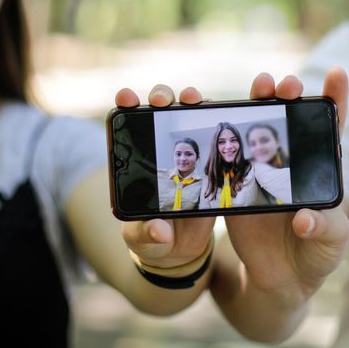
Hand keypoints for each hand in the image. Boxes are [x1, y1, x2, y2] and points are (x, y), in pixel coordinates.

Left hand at [116, 84, 214, 269]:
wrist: (179, 250)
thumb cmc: (151, 241)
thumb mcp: (142, 240)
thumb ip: (147, 234)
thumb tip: (161, 230)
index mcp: (136, 165)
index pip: (128, 128)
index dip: (126, 107)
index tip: (126, 97)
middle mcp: (159, 152)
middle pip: (159, 114)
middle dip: (161, 98)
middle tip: (162, 100)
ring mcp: (186, 155)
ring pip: (187, 118)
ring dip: (190, 102)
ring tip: (193, 98)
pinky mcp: (209, 164)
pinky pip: (213, 138)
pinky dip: (216, 121)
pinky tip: (222, 113)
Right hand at [224, 69, 348, 300]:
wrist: (280, 282)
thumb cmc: (316, 257)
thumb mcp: (331, 243)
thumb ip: (324, 229)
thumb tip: (303, 218)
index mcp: (322, 169)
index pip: (332, 127)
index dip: (336, 98)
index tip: (337, 73)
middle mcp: (292, 162)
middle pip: (290, 118)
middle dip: (288, 94)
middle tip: (283, 83)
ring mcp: (263, 170)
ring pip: (258, 127)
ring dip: (257, 103)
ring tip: (259, 88)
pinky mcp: (237, 185)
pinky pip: (229, 155)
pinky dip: (222, 135)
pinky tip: (216, 115)